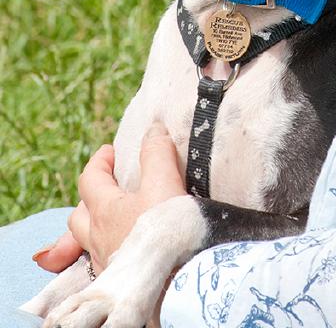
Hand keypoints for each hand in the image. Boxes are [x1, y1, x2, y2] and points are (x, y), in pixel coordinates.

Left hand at [34, 122, 186, 274]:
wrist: (175, 286)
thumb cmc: (167, 232)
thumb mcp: (165, 183)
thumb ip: (157, 153)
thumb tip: (153, 129)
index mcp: (106, 210)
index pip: (90, 178)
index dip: (99, 161)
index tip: (111, 152)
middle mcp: (99, 239)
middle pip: (79, 216)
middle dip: (90, 198)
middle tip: (110, 187)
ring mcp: (107, 264)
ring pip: (86, 244)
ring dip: (91, 229)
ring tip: (106, 224)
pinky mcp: (118, 285)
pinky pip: (100, 266)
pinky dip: (103, 255)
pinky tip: (120, 254)